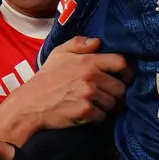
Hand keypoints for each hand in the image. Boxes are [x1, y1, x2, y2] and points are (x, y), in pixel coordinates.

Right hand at [0, 36, 130, 146]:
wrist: (30, 104)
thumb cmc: (46, 78)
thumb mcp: (58, 54)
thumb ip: (78, 44)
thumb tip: (97, 42)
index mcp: (87, 61)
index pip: (120, 62)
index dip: (127, 71)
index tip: (126, 78)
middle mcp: (90, 77)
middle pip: (120, 87)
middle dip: (117, 93)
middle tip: (109, 96)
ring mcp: (88, 95)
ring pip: (113, 104)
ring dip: (108, 107)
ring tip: (97, 105)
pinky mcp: (85, 112)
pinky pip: (103, 117)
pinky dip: (98, 118)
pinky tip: (88, 114)